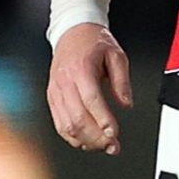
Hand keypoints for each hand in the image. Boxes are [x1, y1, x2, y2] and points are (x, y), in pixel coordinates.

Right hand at [47, 24, 133, 153]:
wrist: (72, 32)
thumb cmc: (94, 42)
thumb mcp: (117, 55)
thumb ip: (122, 81)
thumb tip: (126, 104)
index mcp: (81, 69)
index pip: (91, 100)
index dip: (103, 120)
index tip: (114, 133)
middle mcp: (64, 82)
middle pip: (77, 117)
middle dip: (95, 136)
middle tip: (112, 146)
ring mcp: (55, 91)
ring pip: (65, 124)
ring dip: (84, 140)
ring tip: (101, 146)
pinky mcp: (52, 97)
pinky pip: (58, 122)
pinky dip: (70, 136)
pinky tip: (84, 142)